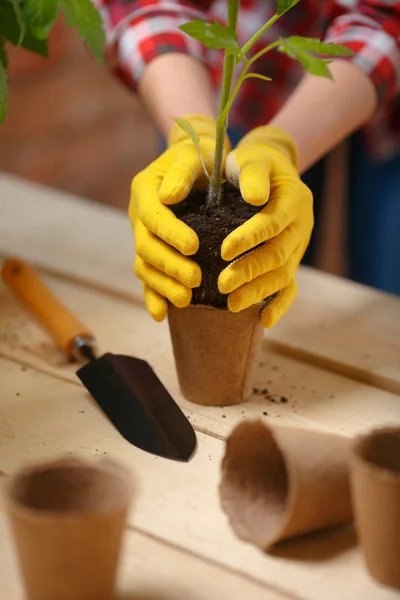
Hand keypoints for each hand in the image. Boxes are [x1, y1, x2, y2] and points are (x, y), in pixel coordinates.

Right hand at [129, 115, 228, 321]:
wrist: (197, 163)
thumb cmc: (200, 156)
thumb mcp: (195, 154)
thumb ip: (183, 171)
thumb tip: (170, 195)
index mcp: (145, 189)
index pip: (153, 215)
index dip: (170, 233)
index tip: (194, 246)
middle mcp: (138, 214)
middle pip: (146, 246)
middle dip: (170, 265)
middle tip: (196, 279)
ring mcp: (142, 235)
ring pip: (144, 266)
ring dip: (162, 285)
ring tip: (186, 300)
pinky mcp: (151, 252)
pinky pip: (146, 277)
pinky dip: (152, 296)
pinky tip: (161, 314)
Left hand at [218, 126, 313, 327]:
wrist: (270, 171)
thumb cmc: (254, 164)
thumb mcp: (252, 158)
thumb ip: (252, 173)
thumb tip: (255, 197)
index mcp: (295, 199)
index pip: (273, 222)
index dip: (250, 238)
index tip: (223, 250)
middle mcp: (302, 225)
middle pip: (279, 254)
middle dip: (250, 271)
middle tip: (222, 284)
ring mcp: (299, 247)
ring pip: (283, 275)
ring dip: (258, 291)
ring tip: (231, 304)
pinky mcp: (292, 261)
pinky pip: (290, 287)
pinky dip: (279, 305)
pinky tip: (264, 321)